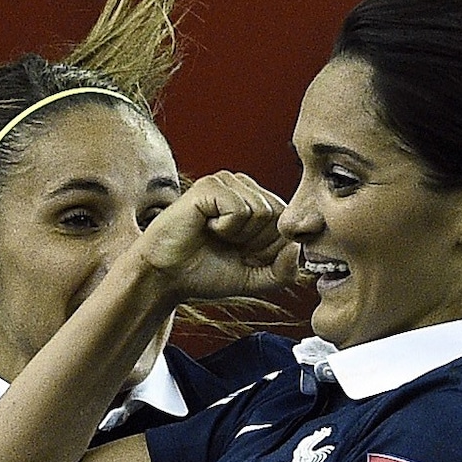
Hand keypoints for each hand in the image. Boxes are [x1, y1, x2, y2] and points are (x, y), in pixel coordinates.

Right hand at [130, 172, 299, 300]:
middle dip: (256, 244)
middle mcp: (244, 187)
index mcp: (258, 203)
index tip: (242, 255)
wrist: (165, 276)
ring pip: (262, 212)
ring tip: (215, 236)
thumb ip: (284, 271)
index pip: (288, 225)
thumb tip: (296, 248)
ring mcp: (227, 183)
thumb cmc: (206, 273)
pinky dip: (226, 228)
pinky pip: (240, 209)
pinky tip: (206, 227)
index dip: (268, 251)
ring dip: (240, 236)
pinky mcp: (210, 186)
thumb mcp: (255, 279)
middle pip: (279, 217)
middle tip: (227, 246)